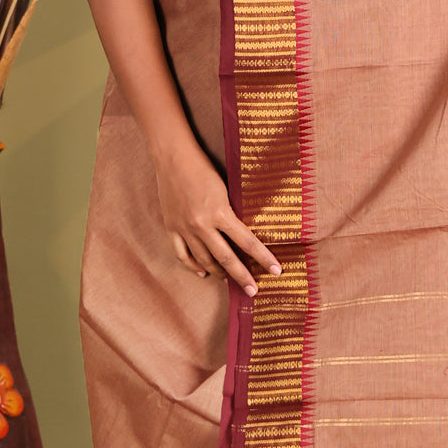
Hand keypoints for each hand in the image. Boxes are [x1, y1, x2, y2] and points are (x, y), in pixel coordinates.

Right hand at [153, 139, 281, 294]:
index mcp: (220, 212)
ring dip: (219, 273)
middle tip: (254, 290)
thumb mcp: (225, 189)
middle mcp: (202, 224)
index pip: (248, 242)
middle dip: (242, 276)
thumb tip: (245, 233)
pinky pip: (182, 255)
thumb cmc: (203, 167)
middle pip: (226, 258)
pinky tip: (203, 273)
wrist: (173, 157)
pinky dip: (193, 266)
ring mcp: (184, 228)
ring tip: (230, 280)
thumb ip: (231, 212)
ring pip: (204, 260)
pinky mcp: (171, 228)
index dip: (263, 257)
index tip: (276, 271)